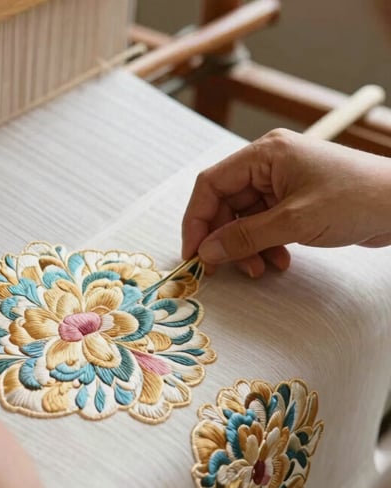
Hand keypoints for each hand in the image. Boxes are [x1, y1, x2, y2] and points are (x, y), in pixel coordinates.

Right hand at [182, 129, 390, 276]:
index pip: (211, 184)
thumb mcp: (294, 222)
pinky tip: (279, 261)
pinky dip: (265, 245)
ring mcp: (282, 182)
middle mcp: (269, 164)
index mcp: (264, 154)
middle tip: (223, 268)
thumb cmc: (357, 198)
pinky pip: (264, 224)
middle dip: (225, 239)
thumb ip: (245, 237)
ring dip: (247, 247)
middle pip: (225, 204)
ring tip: (260, 269)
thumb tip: (207, 252)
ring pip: (244, 218)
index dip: (197, 219)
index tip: (194, 252)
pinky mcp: (295, 200)